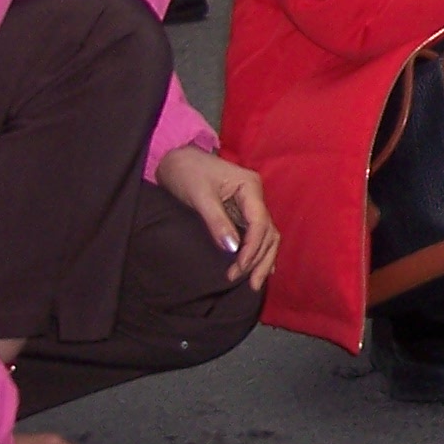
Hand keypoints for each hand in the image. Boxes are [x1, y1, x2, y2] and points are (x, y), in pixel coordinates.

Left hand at [155, 143, 279, 286]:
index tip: (239, 268)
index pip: (259, 223)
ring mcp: (250, 203)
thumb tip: (232, 250)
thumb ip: (216, 222)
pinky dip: (258, 251)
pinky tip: (258, 267)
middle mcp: (255, 196)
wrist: (174, 158)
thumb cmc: (186, 172)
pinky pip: (255, 234)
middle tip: (250, 285)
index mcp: (250, 187)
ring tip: (253, 283)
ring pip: (266, 235)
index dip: (252, 248)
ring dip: (261, 259)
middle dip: (261, 259)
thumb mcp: (199, 196)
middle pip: (268, 232)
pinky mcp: (241, 211)